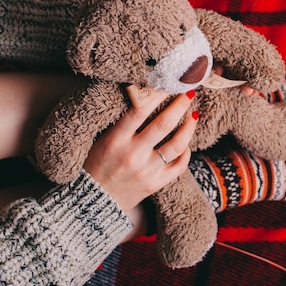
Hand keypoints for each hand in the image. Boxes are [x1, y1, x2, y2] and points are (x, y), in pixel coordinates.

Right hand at [84, 91, 196, 210]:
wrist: (92, 202)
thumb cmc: (94, 165)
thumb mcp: (101, 139)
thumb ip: (122, 123)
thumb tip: (144, 97)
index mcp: (115, 140)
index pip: (139, 110)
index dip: (156, 94)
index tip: (168, 83)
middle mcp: (133, 155)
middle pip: (164, 124)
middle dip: (180, 105)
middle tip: (189, 92)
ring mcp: (147, 171)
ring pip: (177, 145)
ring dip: (189, 127)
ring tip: (194, 115)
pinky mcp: (155, 184)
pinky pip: (179, 166)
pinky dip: (186, 153)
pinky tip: (187, 144)